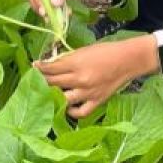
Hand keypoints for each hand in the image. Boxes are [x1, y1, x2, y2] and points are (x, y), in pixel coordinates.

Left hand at [36, 35, 159, 117]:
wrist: (128, 60)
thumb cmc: (106, 51)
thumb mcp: (84, 50)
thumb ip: (67, 58)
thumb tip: (51, 63)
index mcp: (76, 63)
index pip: (50, 68)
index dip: (39, 68)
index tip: (33, 67)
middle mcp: (80, 79)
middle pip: (53, 83)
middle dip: (41, 81)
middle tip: (35, 81)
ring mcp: (88, 92)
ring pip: (63, 99)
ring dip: (53, 97)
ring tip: (47, 94)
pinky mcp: (97, 101)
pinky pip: (80, 112)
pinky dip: (71, 112)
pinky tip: (66, 106)